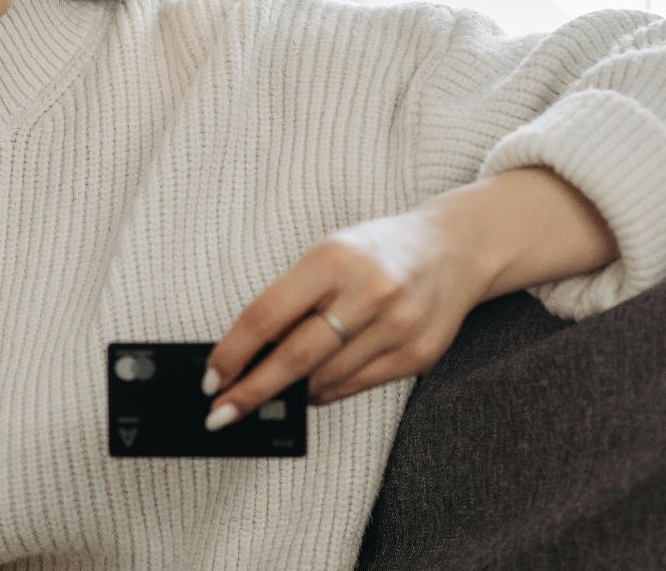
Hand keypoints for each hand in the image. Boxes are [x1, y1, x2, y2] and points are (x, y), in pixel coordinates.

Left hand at [201, 203, 494, 429]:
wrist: (454, 250)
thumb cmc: (377, 253)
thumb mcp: (330, 255)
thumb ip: (291, 301)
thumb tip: (247, 359)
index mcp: (335, 258)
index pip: (267, 316)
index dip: (233, 353)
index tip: (211, 380)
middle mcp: (369, 292)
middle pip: (294, 358)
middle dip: (251, 392)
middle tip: (220, 414)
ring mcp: (398, 327)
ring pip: (324, 381)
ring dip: (291, 394)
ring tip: (274, 393)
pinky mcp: (417, 356)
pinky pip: (354, 387)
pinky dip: (326, 391)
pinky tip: (314, 386)